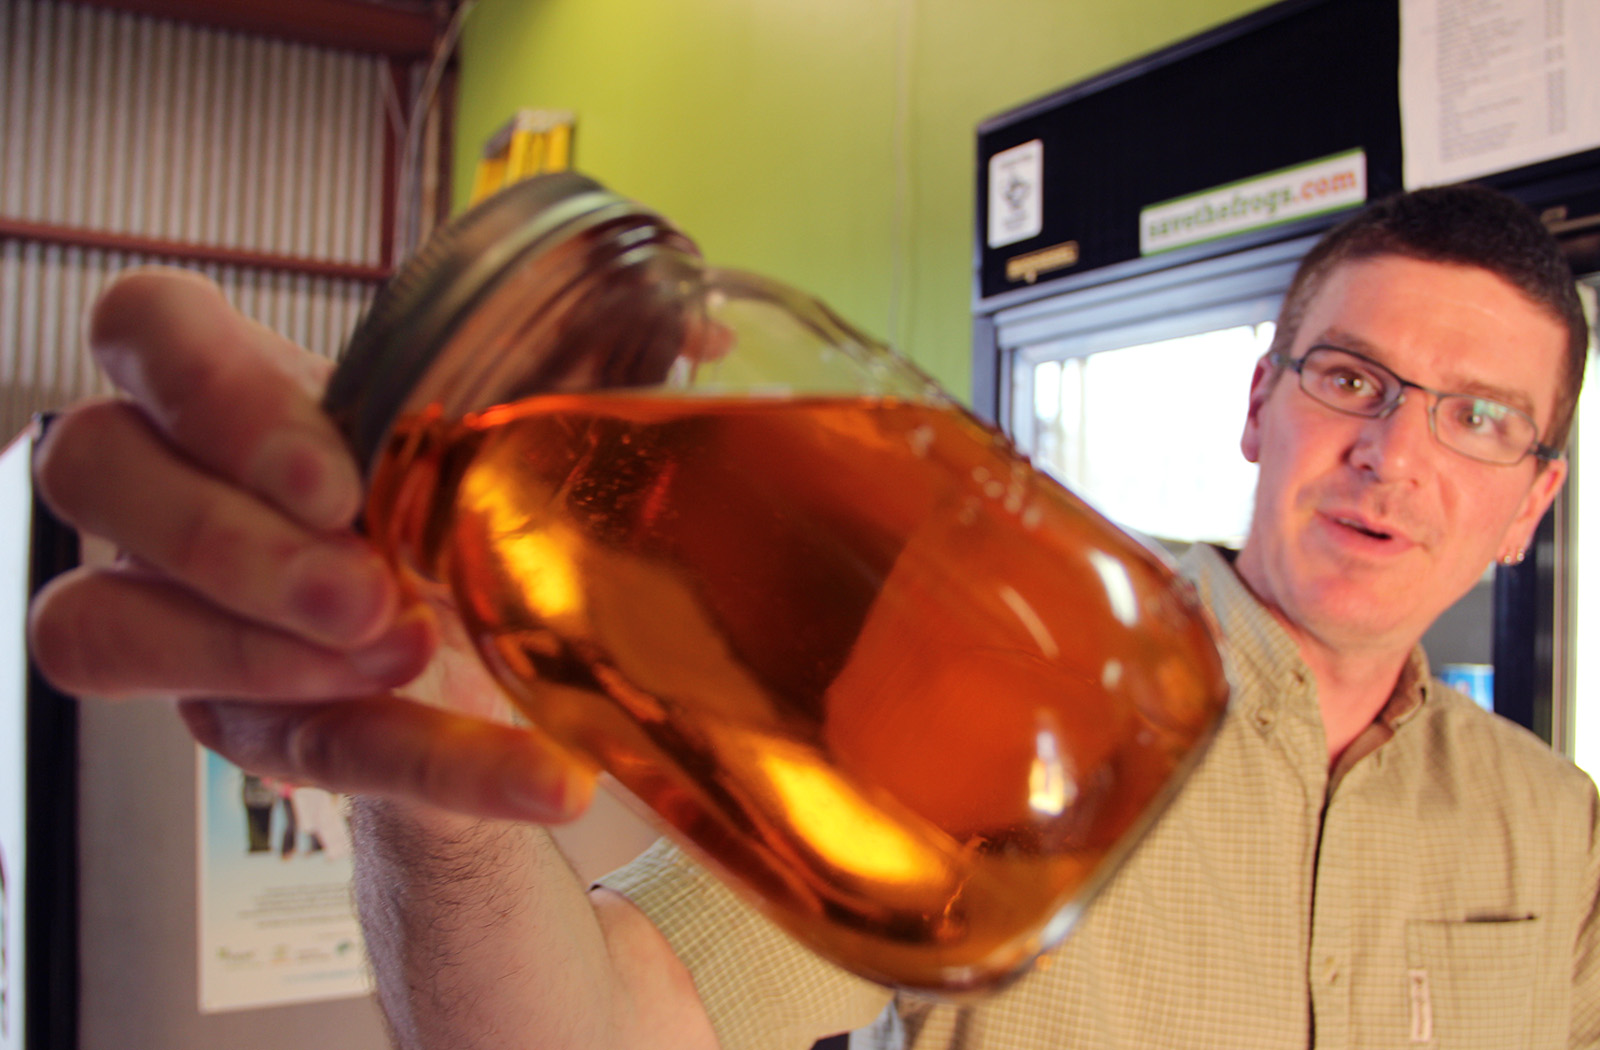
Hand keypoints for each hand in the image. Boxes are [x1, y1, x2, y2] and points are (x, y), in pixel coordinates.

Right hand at [28, 267, 593, 822]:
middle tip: (364, 587)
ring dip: (256, 647)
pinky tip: (539, 777)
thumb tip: (701, 328)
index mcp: (236, 392)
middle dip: (231, 539)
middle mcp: (175, 499)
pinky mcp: (252, 726)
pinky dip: (434, 768)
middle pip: (95, 469)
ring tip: (405, 655)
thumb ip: (571, 371)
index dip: (209, 393)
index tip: (330, 474)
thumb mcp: (507, 425)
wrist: (481, 645)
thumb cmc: (455, 501)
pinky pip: (301, 752)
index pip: (142, 329)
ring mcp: (185, 618)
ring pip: (101, 623)